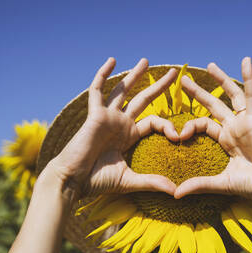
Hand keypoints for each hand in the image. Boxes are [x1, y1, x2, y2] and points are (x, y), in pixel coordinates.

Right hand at [47, 58, 178, 197]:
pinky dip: (103, 75)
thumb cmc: (97, 181)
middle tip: (173, 73)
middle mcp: (120, 123)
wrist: (73, 180)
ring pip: (123, 90)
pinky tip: (112, 61)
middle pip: (143, 100)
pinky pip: (97, 91)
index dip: (168, 125)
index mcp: (129, 136)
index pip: (154, 121)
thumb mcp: (129, 180)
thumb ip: (152, 182)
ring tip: (146, 61)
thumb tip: (176, 192)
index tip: (178, 136)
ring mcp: (107, 117)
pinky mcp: (94, 114)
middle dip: (158, 86)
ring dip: (134, 75)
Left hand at [174, 57, 251, 201]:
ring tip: (209, 65)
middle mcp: (234, 128)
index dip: (190, 125)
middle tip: (183, 80)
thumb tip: (175, 194)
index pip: (204, 124)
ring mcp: (245, 123)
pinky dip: (249, 78)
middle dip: (198, 93)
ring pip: (231, 95)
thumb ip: (199, 185)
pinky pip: (251, 95)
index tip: (178, 135)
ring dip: (221, 80)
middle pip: (213, 105)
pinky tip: (246, 62)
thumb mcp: (220, 184)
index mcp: (226, 141)